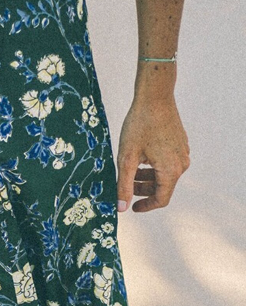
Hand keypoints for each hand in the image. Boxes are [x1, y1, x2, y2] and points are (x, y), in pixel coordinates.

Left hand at [116, 93, 189, 211]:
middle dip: (143, 190)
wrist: (155, 97)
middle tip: (126, 187)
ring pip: (164, 175)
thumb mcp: (126, 158)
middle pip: (163, 187)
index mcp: (171, 170)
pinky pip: (168, 163)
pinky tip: (140, 158)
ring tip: (129, 172)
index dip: (146, 206)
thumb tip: (122, 208)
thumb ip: (124, 185)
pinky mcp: (181, 144)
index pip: (161, 199)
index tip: (132, 207)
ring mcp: (183, 153)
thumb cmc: (140, 125)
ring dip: (147, 178)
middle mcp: (182, 164)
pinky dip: (153, 167)